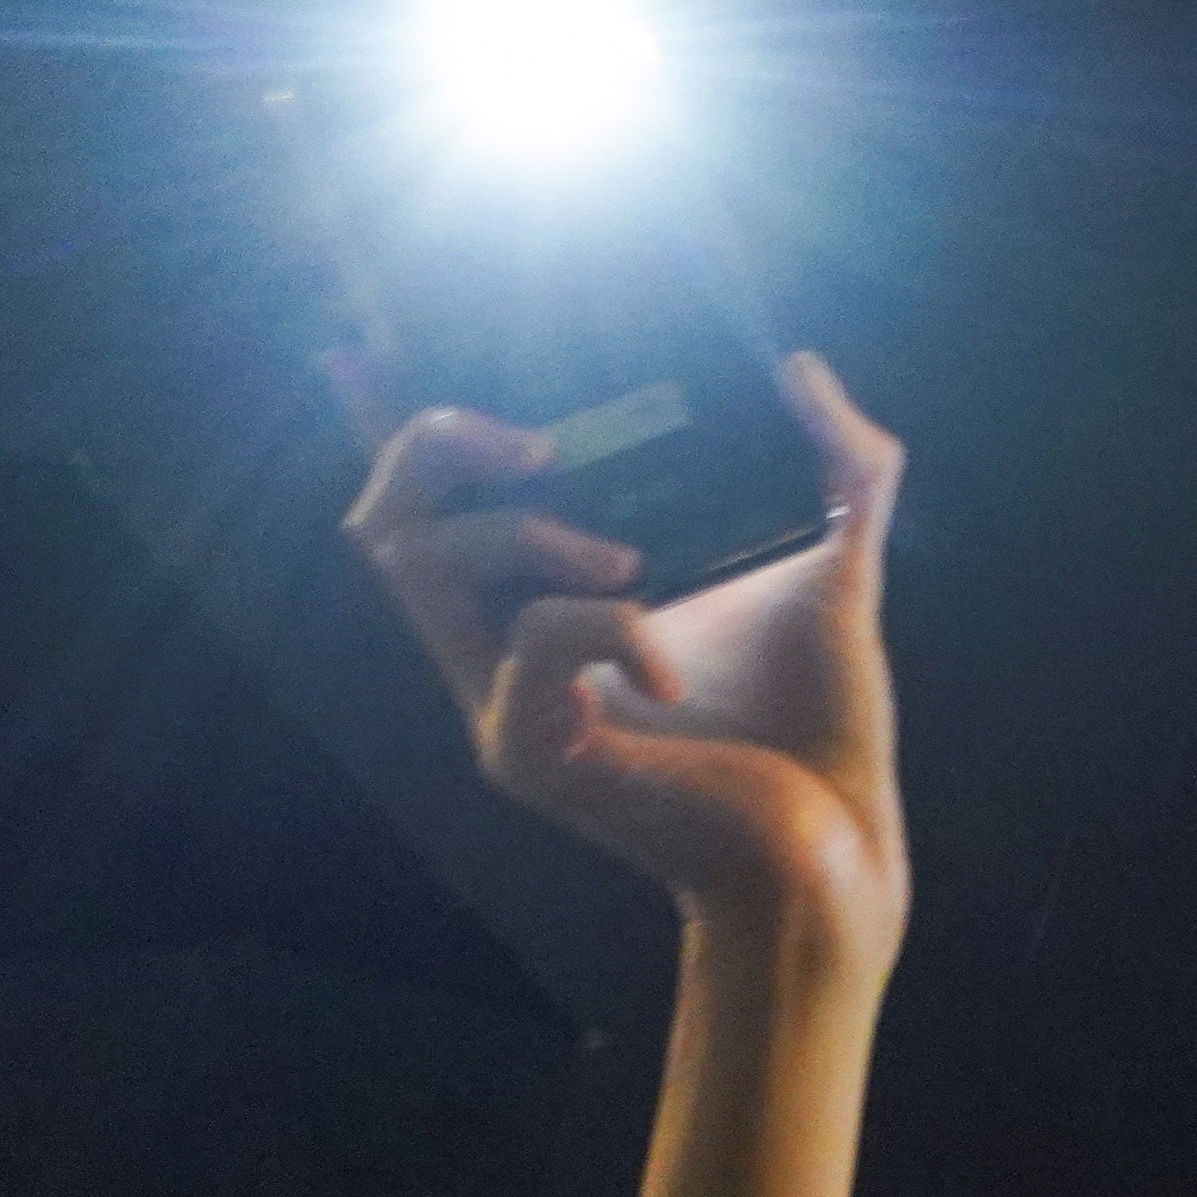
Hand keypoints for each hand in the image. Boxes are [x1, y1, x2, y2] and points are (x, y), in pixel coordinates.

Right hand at [341, 357, 909, 958]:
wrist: (838, 848)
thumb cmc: (817, 726)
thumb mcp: (832, 574)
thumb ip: (840, 471)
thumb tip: (798, 366)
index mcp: (550, 605)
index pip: (437, 506)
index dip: (384, 426)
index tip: (357, 348)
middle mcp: (506, 652)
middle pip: (384, 522)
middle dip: (432, 447)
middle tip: (542, 445)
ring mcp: (505, 705)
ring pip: (416, 562)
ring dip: (520, 532)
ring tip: (632, 561)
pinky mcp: (530, 752)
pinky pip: (528, 642)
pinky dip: (608, 627)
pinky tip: (674, 677)